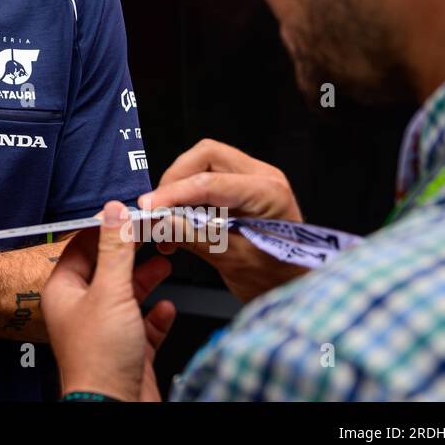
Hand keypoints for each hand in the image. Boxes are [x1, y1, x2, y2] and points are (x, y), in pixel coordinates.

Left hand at [43, 202, 175, 401]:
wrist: (116, 408)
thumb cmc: (100, 359)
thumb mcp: (110, 291)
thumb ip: (115, 250)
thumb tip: (115, 213)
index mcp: (65, 291)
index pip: (82, 246)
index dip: (105, 227)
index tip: (127, 212)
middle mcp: (82, 309)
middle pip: (107, 269)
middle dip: (131, 252)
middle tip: (153, 233)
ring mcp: (105, 330)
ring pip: (127, 295)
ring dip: (147, 279)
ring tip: (166, 262)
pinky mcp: (127, 350)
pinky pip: (143, 325)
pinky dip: (156, 315)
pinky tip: (166, 308)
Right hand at [138, 139, 307, 301]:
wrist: (296, 288)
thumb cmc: (278, 279)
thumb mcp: (233, 261)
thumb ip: (195, 237)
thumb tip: (159, 221)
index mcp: (268, 193)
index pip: (210, 183)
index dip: (173, 194)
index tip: (148, 208)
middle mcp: (262, 177)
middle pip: (205, 156)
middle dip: (175, 180)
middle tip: (156, 209)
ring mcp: (251, 180)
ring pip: (202, 164)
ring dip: (178, 188)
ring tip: (164, 221)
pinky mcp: (240, 189)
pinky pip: (205, 179)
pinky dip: (185, 197)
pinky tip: (176, 224)